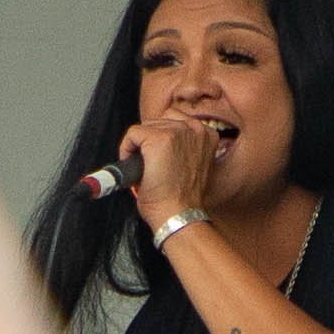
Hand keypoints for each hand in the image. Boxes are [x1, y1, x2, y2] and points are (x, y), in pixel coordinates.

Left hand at [118, 113, 227, 228]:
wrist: (179, 214)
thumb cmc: (183, 199)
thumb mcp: (193, 165)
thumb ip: (184, 147)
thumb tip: (161, 141)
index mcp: (207, 134)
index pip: (175, 119)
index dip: (161, 139)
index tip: (159, 158)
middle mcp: (195, 128)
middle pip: (158, 121)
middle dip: (149, 143)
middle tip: (151, 167)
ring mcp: (176, 132)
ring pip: (144, 128)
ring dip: (139, 147)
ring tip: (145, 169)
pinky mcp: (158, 138)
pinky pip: (132, 134)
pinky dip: (127, 150)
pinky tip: (136, 168)